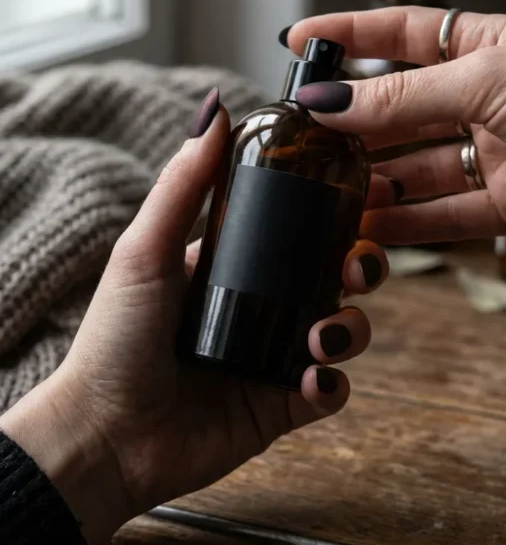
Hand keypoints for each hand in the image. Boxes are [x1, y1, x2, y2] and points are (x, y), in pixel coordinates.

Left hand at [1, 94, 386, 544]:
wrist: (105, 436)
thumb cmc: (114, 340)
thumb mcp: (146, 251)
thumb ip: (183, 184)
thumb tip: (217, 108)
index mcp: (234, 267)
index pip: (298, 232)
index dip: (334, 218)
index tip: (358, 201)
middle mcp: (260, 308)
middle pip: (335, 277)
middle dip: (362, 268)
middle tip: (356, 270)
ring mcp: (273, 358)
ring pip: (343, 332)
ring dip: (350, 329)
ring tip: (318, 338)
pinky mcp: (280, 408)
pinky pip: (330, 391)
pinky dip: (332, 385)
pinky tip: (312, 381)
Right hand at [285, 8, 505, 245]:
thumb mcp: (486, 80)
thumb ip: (404, 98)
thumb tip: (330, 104)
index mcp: (487, 44)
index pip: (402, 32)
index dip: (348, 35)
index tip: (295, 42)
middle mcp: (488, 96)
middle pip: (403, 107)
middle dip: (354, 123)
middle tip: (301, 140)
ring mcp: (499, 152)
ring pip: (419, 168)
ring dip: (374, 182)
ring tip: (325, 194)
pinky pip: (447, 214)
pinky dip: (408, 224)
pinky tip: (369, 229)